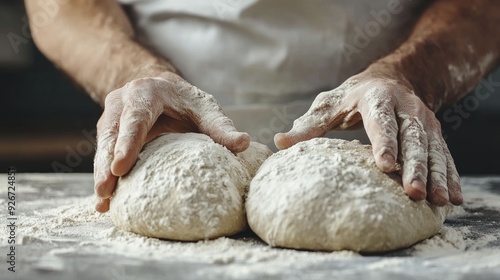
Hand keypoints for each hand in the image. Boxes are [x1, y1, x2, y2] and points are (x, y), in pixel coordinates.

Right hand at [94, 72, 249, 211]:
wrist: (164, 90)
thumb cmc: (186, 101)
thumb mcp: (205, 108)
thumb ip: (221, 127)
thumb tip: (244, 144)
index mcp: (146, 92)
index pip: (135, 117)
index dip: (128, 142)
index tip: (120, 167)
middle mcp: (123, 102)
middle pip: (112, 134)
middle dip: (106, 163)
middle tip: (106, 189)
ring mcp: (112, 118)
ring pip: (103, 147)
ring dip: (101, 175)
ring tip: (102, 202)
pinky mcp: (110, 134)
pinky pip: (104, 156)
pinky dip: (104, 178)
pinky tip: (103, 203)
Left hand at [274, 70, 462, 205]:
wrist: (394, 78)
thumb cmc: (354, 96)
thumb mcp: (330, 104)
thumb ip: (309, 126)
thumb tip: (279, 143)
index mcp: (378, 100)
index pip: (381, 121)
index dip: (384, 142)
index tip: (385, 164)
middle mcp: (407, 109)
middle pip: (412, 139)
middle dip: (414, 166)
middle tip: (413, 192)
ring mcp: (424, 123)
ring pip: (433, 150)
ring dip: (435, 176)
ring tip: (436, 201)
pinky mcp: (435, 135)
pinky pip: (445, 157)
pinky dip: (449, 177)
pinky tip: (451, 199)